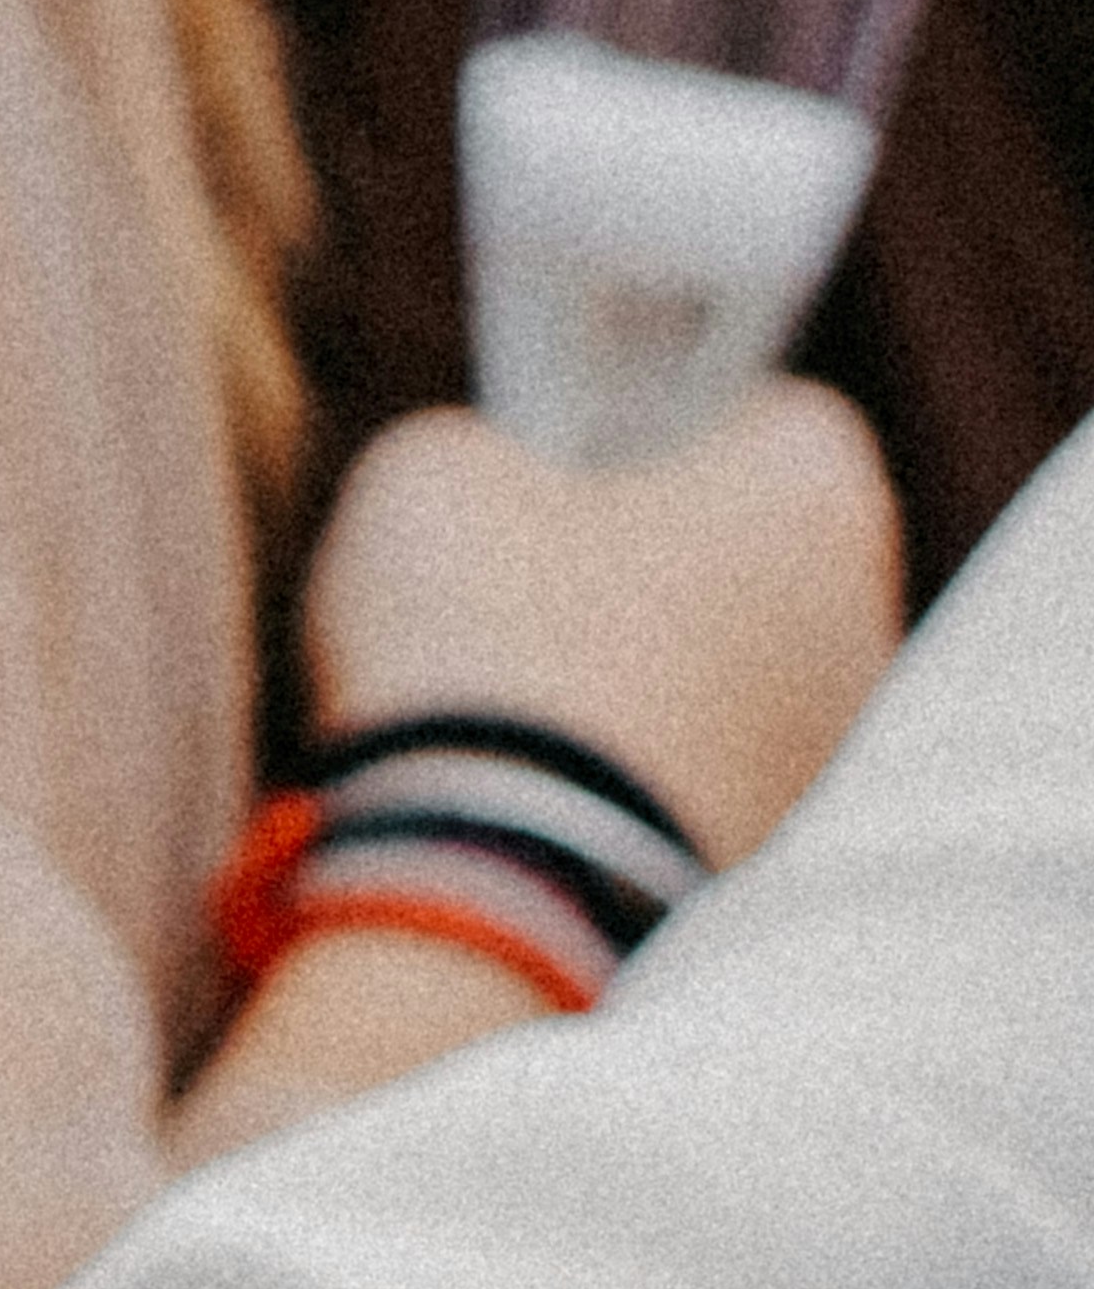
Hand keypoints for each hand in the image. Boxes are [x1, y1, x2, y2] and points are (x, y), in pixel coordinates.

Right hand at [303, 380, 901, 865]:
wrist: (489, 883)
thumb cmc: (482, 644)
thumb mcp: (429, 477)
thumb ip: (472, 443)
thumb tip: (474, 476)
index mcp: (814, 479)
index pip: (746, 405)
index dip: (632, 419)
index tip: (544, 461)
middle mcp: (860, 610)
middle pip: (734, 548)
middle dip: (627, 560)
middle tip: (498, 586)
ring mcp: (825, 751)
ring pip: (710, 676)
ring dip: (617, 681)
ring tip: (487, 712)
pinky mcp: (765, 860)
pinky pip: (677, 784)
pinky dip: (607, 782)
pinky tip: (507, 797)